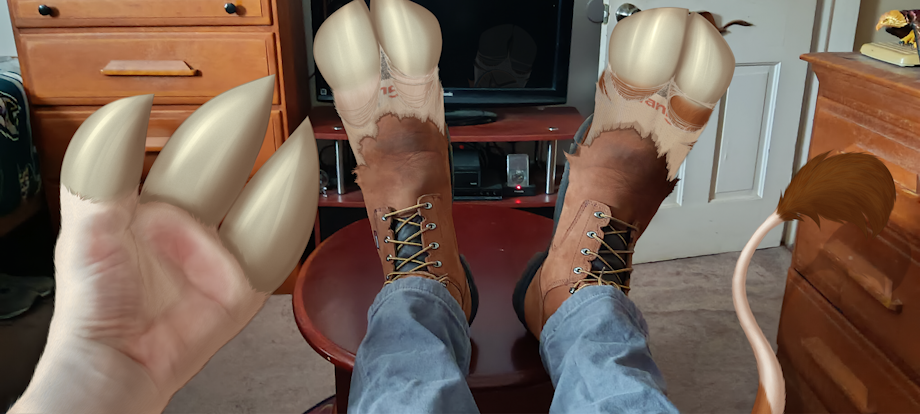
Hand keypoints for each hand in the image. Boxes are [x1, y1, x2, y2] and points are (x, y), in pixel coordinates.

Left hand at [10, 76, 318, 412]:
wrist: (118, 359)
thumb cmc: (93, 303)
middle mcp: (190, 229)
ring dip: (280, 180)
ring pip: (258, 209)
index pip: (190, 158)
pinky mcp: (243, 286)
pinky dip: (288, 226)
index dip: (213, 130)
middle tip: (268, 111)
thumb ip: (104, 173)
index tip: (233, 102)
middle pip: (230, 177)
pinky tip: (298, 201)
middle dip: (249, 144)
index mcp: (154, 207)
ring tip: (298, 151)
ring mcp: (219, 256)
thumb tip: (119, 118)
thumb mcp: (87, 228)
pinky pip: (273, 251)